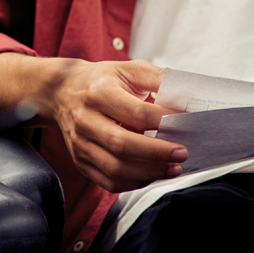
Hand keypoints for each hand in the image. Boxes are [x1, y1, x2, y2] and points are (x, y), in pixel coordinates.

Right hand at [0, 53, 185, 193]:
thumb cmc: (103, 80)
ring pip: (115, 168)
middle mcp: (85, 118)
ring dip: (149, 173)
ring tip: (174, 168)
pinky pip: (108, 181)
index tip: (189, 124)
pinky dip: (135, 183)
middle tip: (183, 152)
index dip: (166, 122)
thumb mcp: (130, 69)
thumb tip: (190, 100)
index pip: (137, 112)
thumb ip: (160, 80)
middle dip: (158, 153)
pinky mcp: (80, 160)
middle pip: (122, 144)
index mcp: (99, 91)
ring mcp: (80, 142)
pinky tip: (152, 174)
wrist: (63, 90)